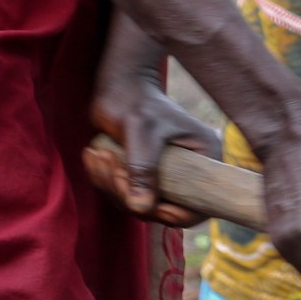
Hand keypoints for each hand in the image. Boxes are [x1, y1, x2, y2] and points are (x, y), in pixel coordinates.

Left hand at [86, 25, 219, 225]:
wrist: (120, 85)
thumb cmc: (136, 101)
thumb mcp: (141, 133)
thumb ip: (144, 169)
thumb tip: (143, 208)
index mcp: (205, 157)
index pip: (201, 205)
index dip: (176, 214)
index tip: (148, 204)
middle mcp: (191, 170)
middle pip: (164, 208)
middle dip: (130, 194)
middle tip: (110, 165)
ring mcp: (167, 175)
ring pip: (139, 203)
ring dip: (112, 186)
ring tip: (98, 155)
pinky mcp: (145, 174)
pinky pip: (124, 194)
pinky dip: (105, 181)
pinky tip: (95, 157)